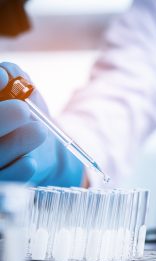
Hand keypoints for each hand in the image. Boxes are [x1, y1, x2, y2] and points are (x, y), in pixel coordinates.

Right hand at [0, 62, 82, 185]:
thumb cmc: (25, 109)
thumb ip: (12, 76)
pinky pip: (5, 180)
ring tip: (39, 131)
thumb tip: (4, 74)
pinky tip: (31, 162)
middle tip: (22, 110)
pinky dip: (18, 172)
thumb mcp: (22, 88)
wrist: (42, 139)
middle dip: (0, 119)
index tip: (3, 78)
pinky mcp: (1, 183)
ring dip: (14, 144)